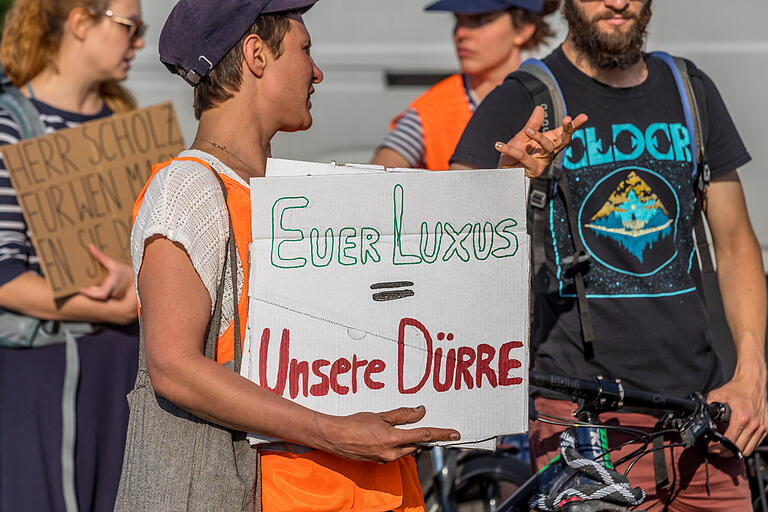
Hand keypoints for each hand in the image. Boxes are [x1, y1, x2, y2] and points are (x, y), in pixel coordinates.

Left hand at [80, 244, 133, 300]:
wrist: (137, 278)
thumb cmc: (124, 271)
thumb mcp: (113, 263)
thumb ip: (100, 256)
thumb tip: (90, 246)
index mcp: (113, 284)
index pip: (101, 294)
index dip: (90, 293)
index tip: (81, 289)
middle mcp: (113, 292)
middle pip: (98, 296)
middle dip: (90, 293)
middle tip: (82, 289)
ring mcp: (114, 295)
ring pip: (101, 296)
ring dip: (94, 293)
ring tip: (86, 288)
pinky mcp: (114, 296)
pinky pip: (105, 296)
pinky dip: (99, 292)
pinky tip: (95, 287)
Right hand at [315, 405, 459, 462]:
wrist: (334, 437)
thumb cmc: (354, 424)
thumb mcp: (381, 415)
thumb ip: (402, 414)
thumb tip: (420, 411)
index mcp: (394, 439)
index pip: (424, 435)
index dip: (441, 434)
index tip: (454, 434)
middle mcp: (391, 453)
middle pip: (415, 443)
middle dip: (417, 434)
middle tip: (415, 423)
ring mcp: (385, 459)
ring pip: (405, 448)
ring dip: (404, 439)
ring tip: (389, 426)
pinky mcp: (379, 461)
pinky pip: (393, 452)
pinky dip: (394, 443)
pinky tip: (381, 434)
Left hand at [494, 106, 587, 177]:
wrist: (502, 175)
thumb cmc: (513, 158)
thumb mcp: (522, 138)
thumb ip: (532, 124)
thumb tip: (540, 108)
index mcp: (548, 145)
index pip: (563, 134)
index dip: (574, 126)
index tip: (584, 117)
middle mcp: (548, 154)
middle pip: (563, 142)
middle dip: (568, 130)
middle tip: (568, 119)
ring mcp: (541, 163)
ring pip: (548, 148)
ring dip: (539, 137)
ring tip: (527, 129)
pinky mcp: (531, 170)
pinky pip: (523, 156)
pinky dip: (510, 149)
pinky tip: (499, 145)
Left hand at [707, 371, 767, 455]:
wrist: (752, 383)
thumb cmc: (737, 389)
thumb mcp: (718, 394)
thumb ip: (708, 405)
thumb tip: (701, 414)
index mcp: (742, 418)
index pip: (730, 440)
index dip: (719, 447)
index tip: (712, 448)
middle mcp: (754, 424)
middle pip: (740, 448)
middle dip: (726, 452)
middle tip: (717, 450)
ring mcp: (762, 427)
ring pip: (749, 449)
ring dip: (737, 451)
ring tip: (726, 448)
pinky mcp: (766, 428)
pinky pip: (756, 443)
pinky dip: (746, 445)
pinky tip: (738, 441)